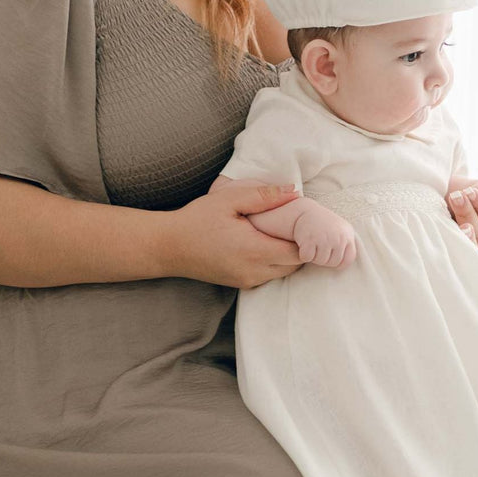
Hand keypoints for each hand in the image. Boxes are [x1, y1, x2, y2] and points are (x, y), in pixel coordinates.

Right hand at [165, 179, 304, 287]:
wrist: (168, 247)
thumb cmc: (197, 220)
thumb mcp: (228, 200)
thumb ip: (264, 196)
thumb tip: (294, 192)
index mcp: (256, 250)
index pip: (300, 252)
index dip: (309, 239)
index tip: (309, 223)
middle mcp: (256, 271)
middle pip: (296, 264)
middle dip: (302, 247)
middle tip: (299, 226)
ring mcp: (249, 281)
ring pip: (284, 272)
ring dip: (289, 256)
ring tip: (283, 233)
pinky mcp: (242, 284)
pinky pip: (270, 276)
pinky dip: (275, 263)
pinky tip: (267, 245)